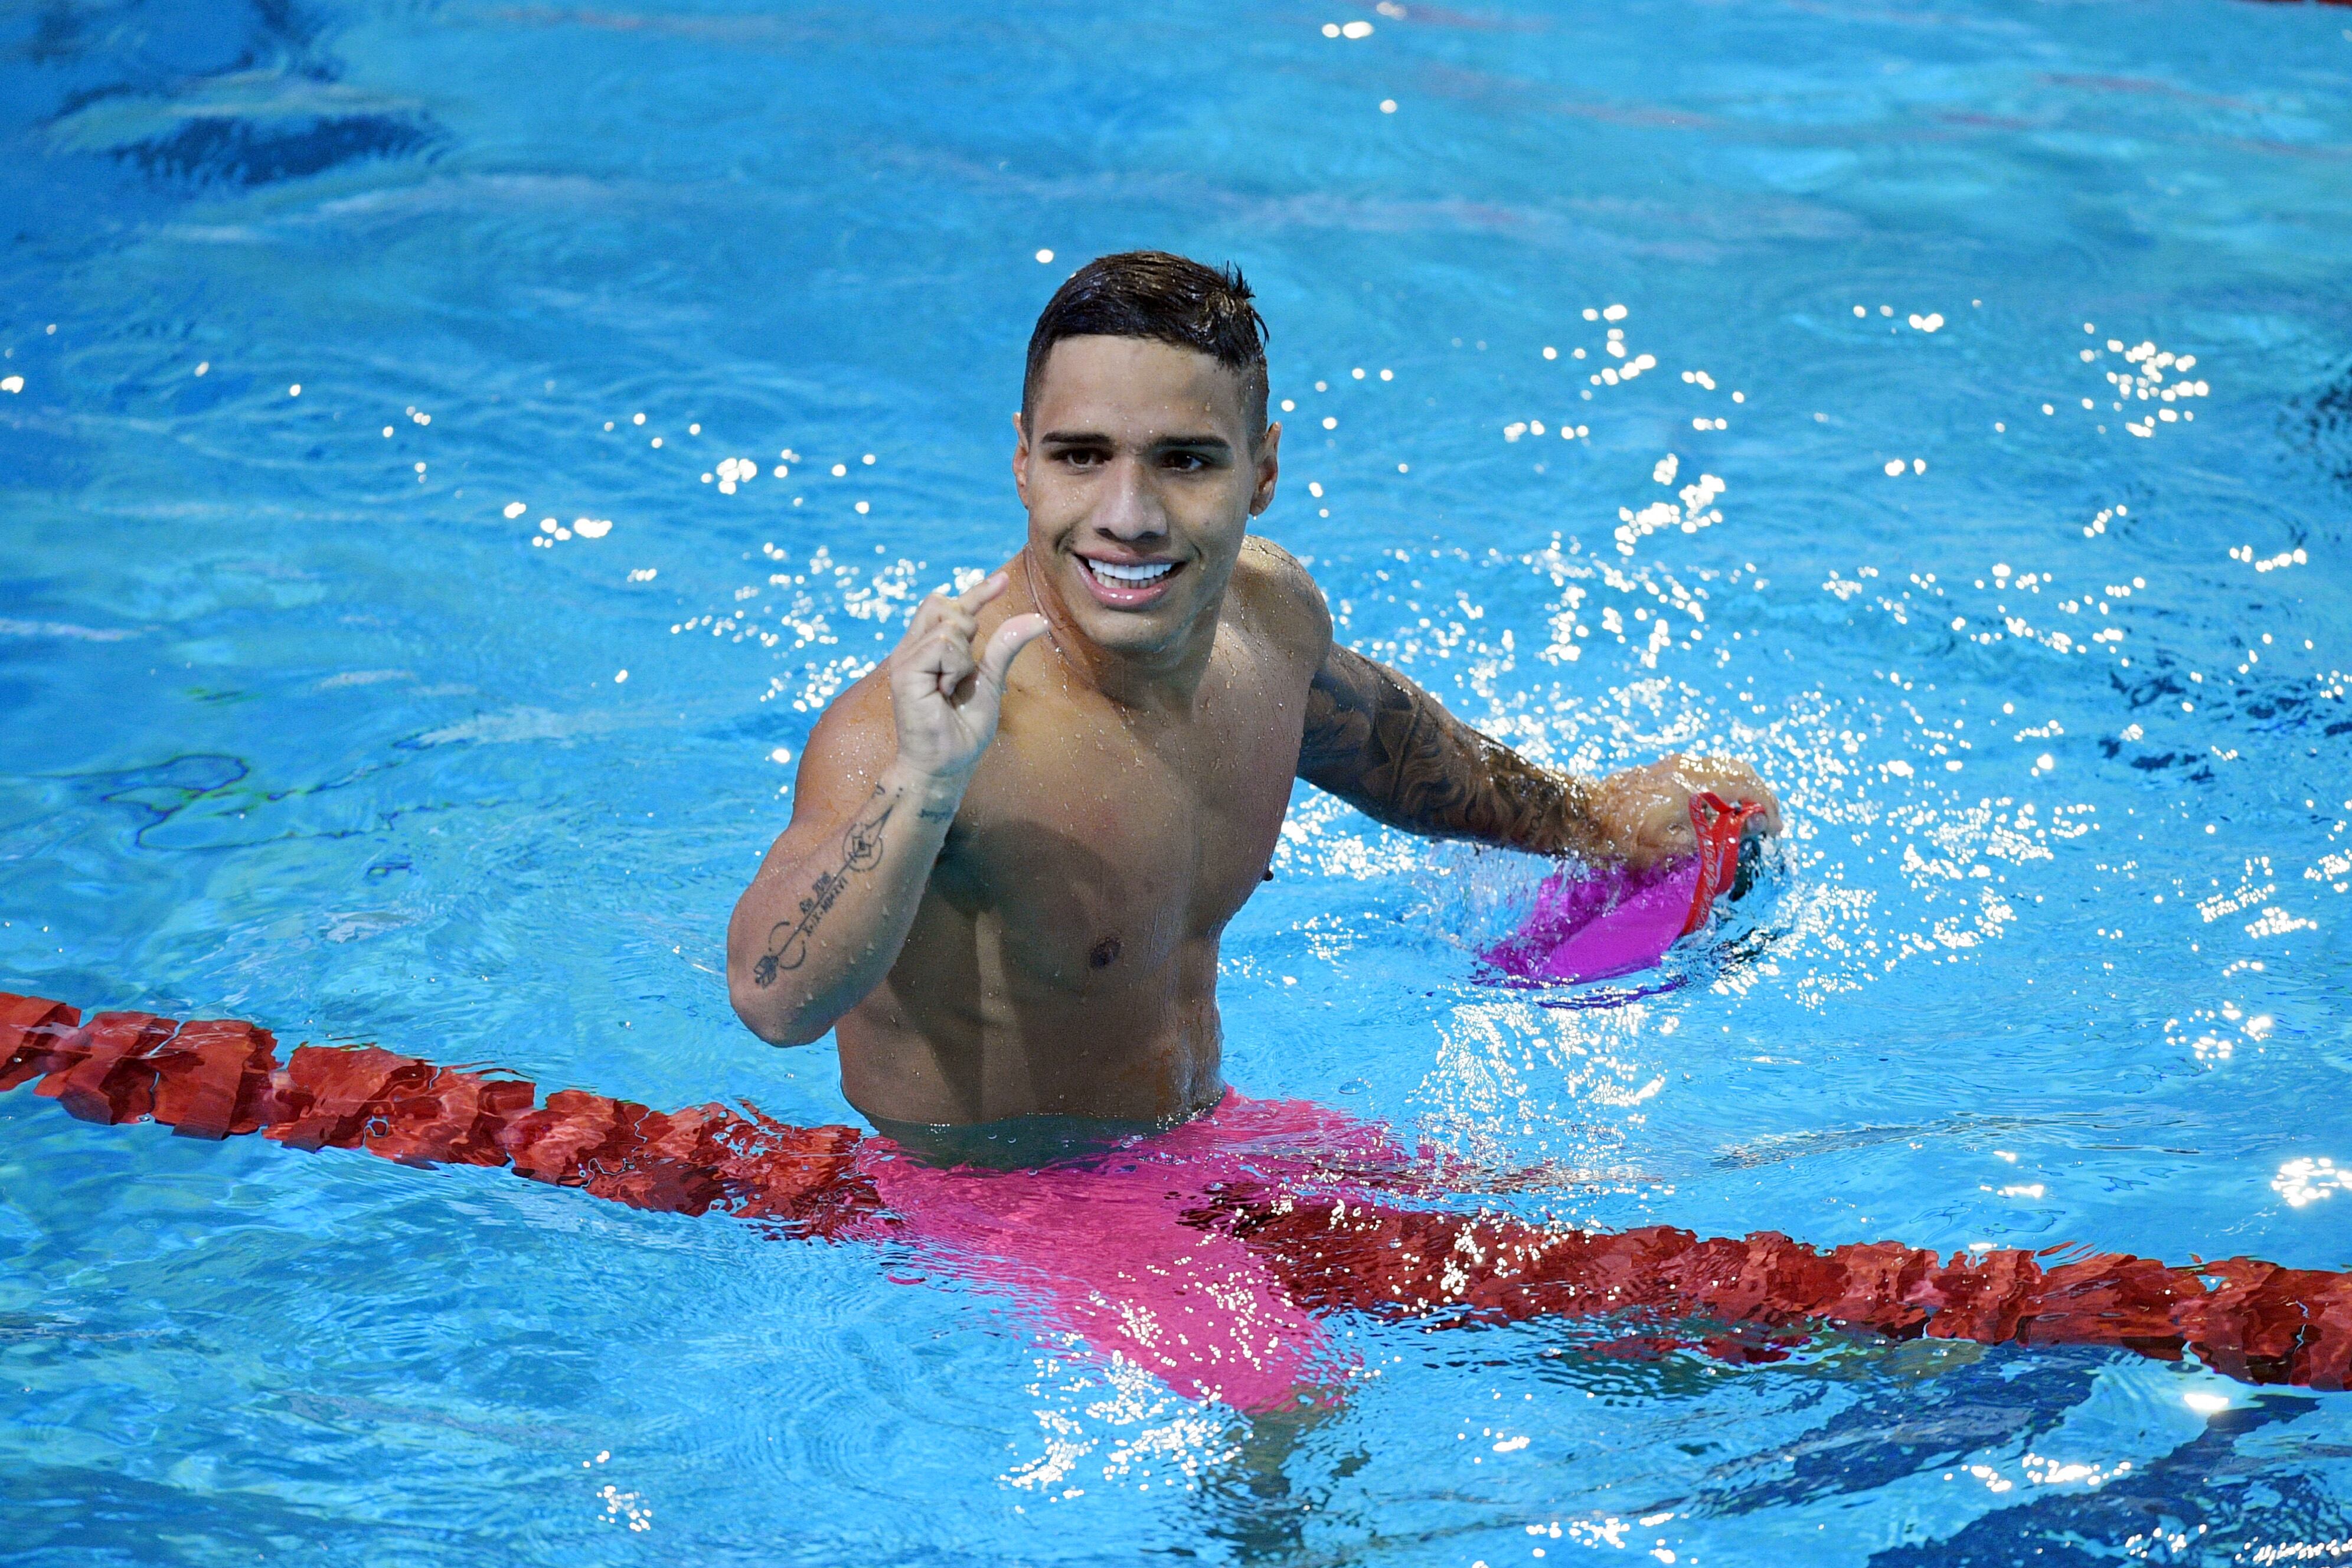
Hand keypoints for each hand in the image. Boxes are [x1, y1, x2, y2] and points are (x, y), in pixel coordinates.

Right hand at [887, 572, 1049, 783]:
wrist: (945, 765)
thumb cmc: (964, 730)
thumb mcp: (991, 681)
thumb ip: (1005, 647)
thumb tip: (1038, 618)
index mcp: (930, 649)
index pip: (951, 607)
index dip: (977, 591)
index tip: (1002, 579)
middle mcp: (913, 648)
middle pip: (941, 602)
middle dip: (967, 624)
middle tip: (965, 668)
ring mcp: (905, 658)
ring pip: (948, 623)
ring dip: (964, 656)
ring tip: (952, 687)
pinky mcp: (903, 671)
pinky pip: (943, 644)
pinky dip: (956, 666)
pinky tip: (945, 691)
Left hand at [1588, 752, 1782, 869]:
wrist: (1581, 813)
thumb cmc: (1622, 836)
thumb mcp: (1670, 848)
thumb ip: (1714, 836)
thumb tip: (1750, 825)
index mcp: (1695, 785)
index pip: (1747, 786)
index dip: (1767, 807)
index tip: (1776, 829)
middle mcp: (1689, 767)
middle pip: (1740, 770)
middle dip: (1760, 794)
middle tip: (1767, 821)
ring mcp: (1675, 763)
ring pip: (1723, 767)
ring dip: (1742, 788)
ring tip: (1747, 816)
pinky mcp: (1664, 767)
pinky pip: (1706, 768)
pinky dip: (1723, 784)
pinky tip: (1718, 807)